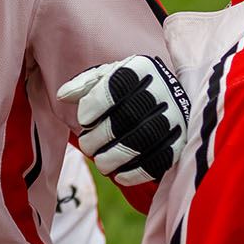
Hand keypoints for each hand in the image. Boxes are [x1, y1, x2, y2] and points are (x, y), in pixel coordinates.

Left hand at [58, 54, 189, 185]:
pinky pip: (161, 159)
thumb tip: (63, 95)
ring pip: (144, 139)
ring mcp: (175, 115)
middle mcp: (163, 89)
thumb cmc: (126, 88)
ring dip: (116, 156)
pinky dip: (138, 172)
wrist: (165, 98)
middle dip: (101, 135)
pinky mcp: (180, 140)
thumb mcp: (105, 78)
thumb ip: (83, 85)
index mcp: (141, 68)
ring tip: (100, 162)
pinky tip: (120, 175)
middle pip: (129, 114)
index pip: (118, 82)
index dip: (96, 103)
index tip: (83, 119)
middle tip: (86, 145)